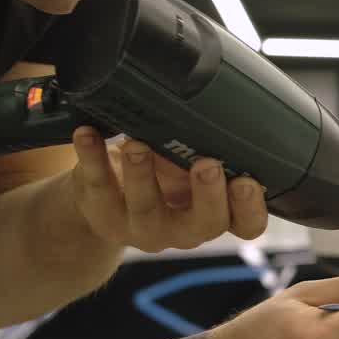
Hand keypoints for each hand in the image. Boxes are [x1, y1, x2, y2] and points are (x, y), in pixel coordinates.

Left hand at [71, 126, 268, 251]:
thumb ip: (208, 148)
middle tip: (207, 165)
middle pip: (205, 223)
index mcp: (215, 215)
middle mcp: (184, 229)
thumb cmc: (160, 177)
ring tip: (139, 146)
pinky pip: (98, 187)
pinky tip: (88, 135)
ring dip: (143, 175)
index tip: (247, 181)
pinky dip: (92, 157)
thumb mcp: (190, 164)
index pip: (246, 224)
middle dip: (208, 195)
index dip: (251, 208)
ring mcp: (142, 227)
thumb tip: (223, 110)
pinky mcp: (103, 213)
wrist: (105, 201)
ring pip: (147, 208)